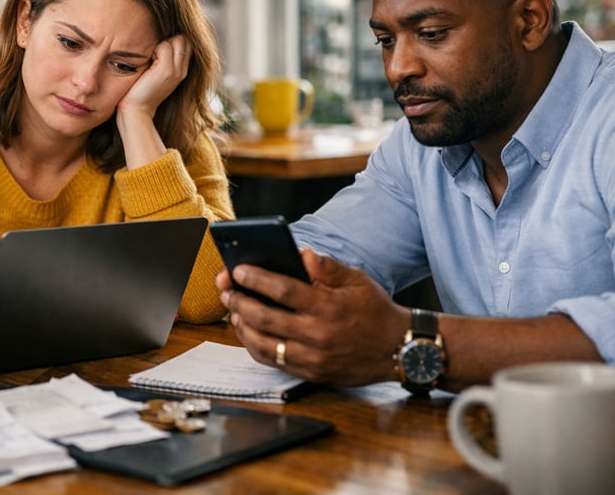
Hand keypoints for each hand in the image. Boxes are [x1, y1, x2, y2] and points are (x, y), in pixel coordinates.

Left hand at [116, 34, 189, 121]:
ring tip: (149, 58)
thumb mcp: (153, 73)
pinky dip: (153, 48)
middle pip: (184, 38)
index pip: (185, 42)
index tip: (155, 50)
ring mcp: (176, 71)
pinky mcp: (167, 71)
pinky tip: (146, 62)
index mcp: (180, 71)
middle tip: (152, 53)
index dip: (172, 39)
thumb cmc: (138, 91)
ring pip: (176, 39)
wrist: (136, 111)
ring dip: (160, 43)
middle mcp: (182, 70)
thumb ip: (159, 59)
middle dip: (168, 38)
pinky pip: (164, 46)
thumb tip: (156, 40)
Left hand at [218, 249, 408, 386]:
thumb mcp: (358, 280)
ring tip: (233, 310)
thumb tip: (302, 253)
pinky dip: (256, 346)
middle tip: (225, 289)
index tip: (237, 270)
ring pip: (265, 343)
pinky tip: (248, 332)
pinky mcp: (312, 373)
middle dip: (239, 301)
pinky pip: (274, 361)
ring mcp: (313, 357)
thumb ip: (327, 267)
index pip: (283, 290)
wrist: (400, 350)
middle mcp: (318, 334)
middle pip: (266, 318)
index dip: (256, 279)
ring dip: (242, 326)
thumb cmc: (376, 311)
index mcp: (328, 306)